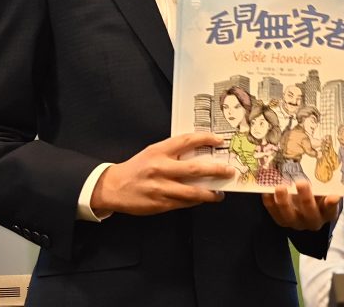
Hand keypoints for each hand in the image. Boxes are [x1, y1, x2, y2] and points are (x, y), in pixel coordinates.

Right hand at [91, 132, 235, 215]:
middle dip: (216, 169)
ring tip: (220, 193)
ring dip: (210, 193)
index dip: (205, 139)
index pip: (187, 141)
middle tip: (229, 171)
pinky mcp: (161, 204)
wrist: (115, 187)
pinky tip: (203, 199)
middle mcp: (161, 168)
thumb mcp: (153, 153)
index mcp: (159, 151)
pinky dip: (196, 201)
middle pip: (195, 168)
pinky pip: (185, 203)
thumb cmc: (137, 168)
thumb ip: (173, 153)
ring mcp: (162, 188)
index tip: (219, 141)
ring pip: (193, 191)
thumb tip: (199, 154)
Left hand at [262, 181, 340, 230]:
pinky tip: (266, 191)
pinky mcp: (281, 220)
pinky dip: (269, 203)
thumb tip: (323, 166)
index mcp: (326, 213)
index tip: (333, 196)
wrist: (303, 203)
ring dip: (284, 202)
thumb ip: (322, 183)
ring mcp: (296, 222)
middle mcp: (312, 221)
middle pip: (310, 214)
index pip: (330, 210)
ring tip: (280, 187)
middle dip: (306, 199)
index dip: (331, 204)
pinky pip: (274, 213)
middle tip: (302, 183)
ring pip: (290, 217)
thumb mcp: (322, 189)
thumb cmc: (315, 193)